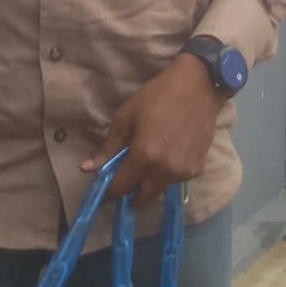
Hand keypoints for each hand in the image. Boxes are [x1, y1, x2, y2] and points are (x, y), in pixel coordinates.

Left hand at [88, 54, 218, 205]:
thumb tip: (86, 169)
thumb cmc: (157, 96)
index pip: (120, 188)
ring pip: (159, 190)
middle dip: (130, 194)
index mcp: (144, 157)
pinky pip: (175, 180)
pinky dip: (166, 174)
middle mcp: (165, 171)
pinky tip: (167, 153)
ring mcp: (183, 173)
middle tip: (125, 178)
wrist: (199, 87)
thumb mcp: (126, 117)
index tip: (105, 188)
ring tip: (148, 159)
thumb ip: (108, 148)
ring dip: (149, 183)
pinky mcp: (197, 170)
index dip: (109, 191)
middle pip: (142, 199)